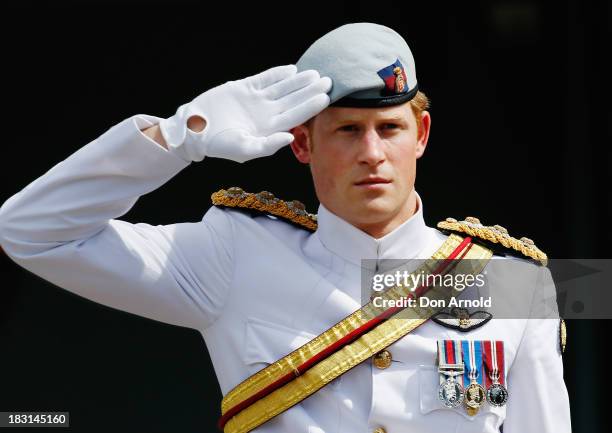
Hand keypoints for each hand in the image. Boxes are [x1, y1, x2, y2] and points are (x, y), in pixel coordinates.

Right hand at [159, 65, 331, 162]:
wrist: (195, 129)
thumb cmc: (219, 145)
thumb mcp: (244, 150)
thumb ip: (268, 146)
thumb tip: (290, 137)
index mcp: (269, 129)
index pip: (295, 116)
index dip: (311, 106)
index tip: (326, 97)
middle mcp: (266, 114)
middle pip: (293, 100)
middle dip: (310, 91)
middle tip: (329, 81)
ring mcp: (256, 100)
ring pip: (282, 88)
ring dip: (298, 81)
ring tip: (314, 73)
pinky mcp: (244, 88)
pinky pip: (264, 79)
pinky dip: (277, 74)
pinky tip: (291, 69)